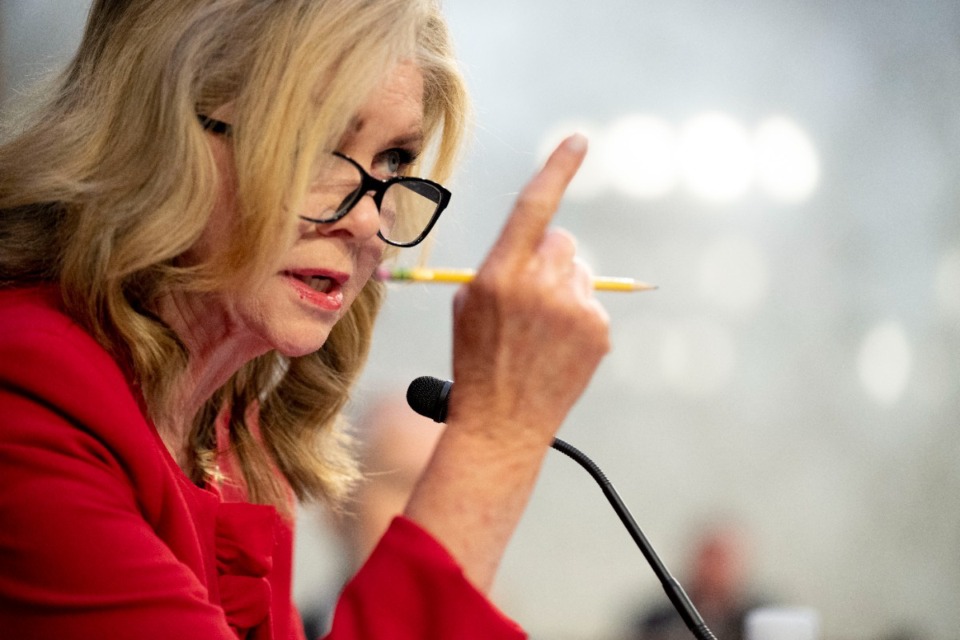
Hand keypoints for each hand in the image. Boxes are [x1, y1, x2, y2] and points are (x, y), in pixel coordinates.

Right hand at [448, 134, 610, 445]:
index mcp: (501, 274)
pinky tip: (557, 348)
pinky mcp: (598, 330)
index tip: (579, 140)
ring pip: (578, 271)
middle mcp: (541, 285)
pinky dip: (577, 317)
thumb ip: (501, 265)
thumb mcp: (468, 306)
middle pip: (561, 241)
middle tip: (530, 297)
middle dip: (547, 258)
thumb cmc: (476, 362)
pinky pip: (591, 302)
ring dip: (562, 288)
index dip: (557, 169)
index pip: (534, 206)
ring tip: (540, 332)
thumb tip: (540, 242)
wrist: (502, 425)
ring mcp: (574, 308)